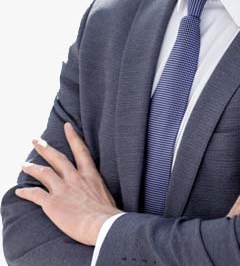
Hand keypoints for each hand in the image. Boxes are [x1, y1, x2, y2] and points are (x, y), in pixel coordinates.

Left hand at [15, 122, 123, 245]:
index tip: (67, 126)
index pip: (80, 150)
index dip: (73, 137)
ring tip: (24, 164)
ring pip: (44, 173)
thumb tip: (96, 194)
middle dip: (45, 148)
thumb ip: (97, 190)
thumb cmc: (108, 214)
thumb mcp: (106, 194)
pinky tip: (19, 192)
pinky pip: (36, 195)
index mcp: (90, 174)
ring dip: (32, 168)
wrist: (103, 225)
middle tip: (35, 140)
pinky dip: (26, 193)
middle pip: (57, 158)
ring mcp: (63, 189)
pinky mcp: (53, 203)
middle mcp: (75, 178)